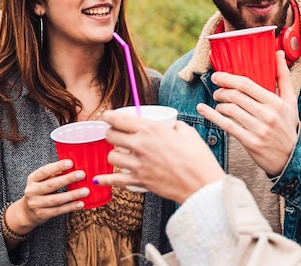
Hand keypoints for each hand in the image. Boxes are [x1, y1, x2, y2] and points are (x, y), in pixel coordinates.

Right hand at [6, 159, 87, 235]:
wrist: (27, 211)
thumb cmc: (41, 190)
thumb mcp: (43, 180)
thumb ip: (55, 173)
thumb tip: (75, 166)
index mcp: (33, 179)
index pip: (44, 171)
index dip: (57, 166)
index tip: (71, 162)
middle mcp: (32, 191)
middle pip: (51, 185)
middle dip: (68, 179)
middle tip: (82, 174)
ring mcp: (36, 204)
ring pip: (56, 199)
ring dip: (72, 195)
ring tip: (86, 191)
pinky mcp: (42, 214)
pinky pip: (59, 210)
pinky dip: (70, 207)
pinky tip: (81, 203)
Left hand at [94, 112, 225, 204]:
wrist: (201, 184)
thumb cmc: (198, 159)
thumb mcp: (189, 134)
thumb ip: (177, 127)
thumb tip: (174, 127)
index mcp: (152, 130)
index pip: (120, 119)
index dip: (110, 116)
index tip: (108, 116)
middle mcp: (140, 145)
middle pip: (111, 136)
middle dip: (110, 133)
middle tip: (115, 134)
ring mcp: (138, 164)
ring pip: (111, 156)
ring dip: (114, 154)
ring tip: (120, 153)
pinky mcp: (139, 181)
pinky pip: (115, 180)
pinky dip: (105, 179)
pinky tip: (99, 179)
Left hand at [197, 50, 298, 175]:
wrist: (292, 157)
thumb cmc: (288, 126)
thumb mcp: (290, 101)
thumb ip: (283, 77)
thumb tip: (279, 53)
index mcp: (275, 102)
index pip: (247, 84)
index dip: (228, 78)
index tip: (218, 76)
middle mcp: (267, 114)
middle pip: (235, 96)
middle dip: (221, 90)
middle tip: (216, 89)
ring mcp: (258, 129)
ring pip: (230, 110)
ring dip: (219, 104)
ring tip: (218, 103)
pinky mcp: (250, 142)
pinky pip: (227, 126)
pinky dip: (212, 116)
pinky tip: (203, 110)